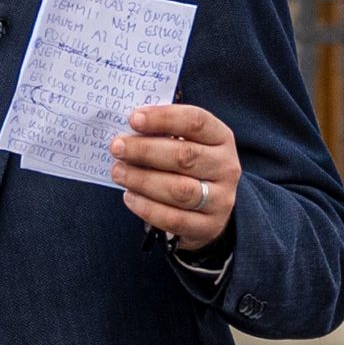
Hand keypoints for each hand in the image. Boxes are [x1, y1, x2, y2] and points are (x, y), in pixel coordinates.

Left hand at [111, 103, 240, 251]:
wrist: (211, 205)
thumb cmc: (189, 165)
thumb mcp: (186, 141)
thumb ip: (162, 134)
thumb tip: (128, 132)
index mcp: (221, 138)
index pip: (196, 122)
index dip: (164, 118)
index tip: (133, 119)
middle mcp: (226, 167)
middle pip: (185, 156)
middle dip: (145, 150)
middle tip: (117, 148)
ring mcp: (220, 199)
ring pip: (180, 190)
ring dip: (143, 180)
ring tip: (118, 172)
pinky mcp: (209, 226)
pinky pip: (174, 219)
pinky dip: (147, 208)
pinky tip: (129, 196)